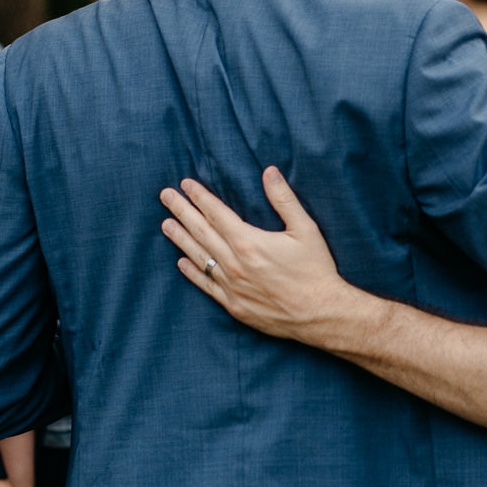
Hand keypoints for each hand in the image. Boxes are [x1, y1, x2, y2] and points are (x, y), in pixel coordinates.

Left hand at [161, 168, 368, 342]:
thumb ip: (284, 199)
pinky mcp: (234, 306)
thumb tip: (270, 172)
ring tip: (166, 224)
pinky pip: (206, 286)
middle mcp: (234, 264)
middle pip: (201, 232)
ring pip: (199, 257)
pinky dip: (192, 273)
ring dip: (181, 239)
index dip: (200, 197)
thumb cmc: (316, 270)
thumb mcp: (306, 229)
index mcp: (249, 242)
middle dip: (182, 211)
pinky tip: (182, 262)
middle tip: (165, 196)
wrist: (320, 314)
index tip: (185, 184)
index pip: (216, 213)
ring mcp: (231, 286)